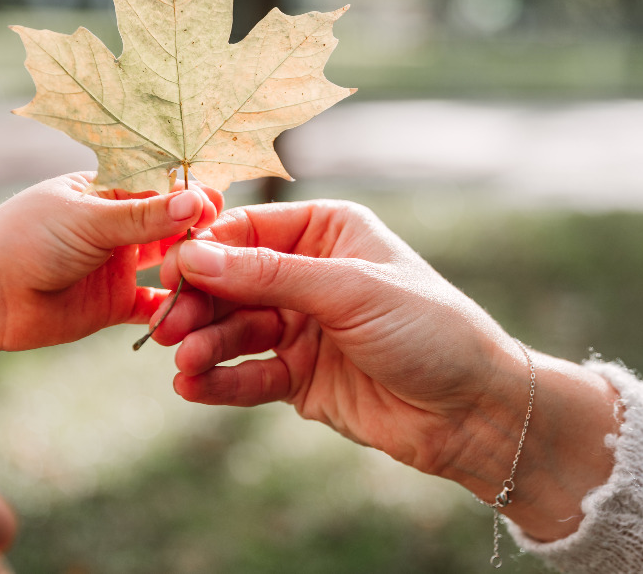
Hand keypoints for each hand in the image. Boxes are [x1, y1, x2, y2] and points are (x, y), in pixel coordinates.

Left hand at [0, 173, 222, 386]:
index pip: (166, 187)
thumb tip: (197, 202)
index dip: (193, 196)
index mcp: (111, 191)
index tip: (216, 207)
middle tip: (221, 249)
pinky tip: (189, 315)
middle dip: (199, 237)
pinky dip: (174, 311)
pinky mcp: (118, 303)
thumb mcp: (87, 220)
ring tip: (209, 283)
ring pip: (173, 267)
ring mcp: (122, 265)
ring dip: (192, 274)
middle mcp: (122, 226)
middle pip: (176, 227)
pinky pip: (157, 307)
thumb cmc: (24, 240)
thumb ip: (143, 217)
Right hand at [154, 200, 617, 540]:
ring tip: (184, 363)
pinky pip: (248, 374)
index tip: (170, 273)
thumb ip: (269, 274)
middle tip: (167, 327)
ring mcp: (303, 327)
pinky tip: (192, 387)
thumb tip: (195, 254)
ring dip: (206, 345)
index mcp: (326, 233)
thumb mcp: (349, 290)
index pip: (248, 232)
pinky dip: (220, 380)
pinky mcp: (300, 377)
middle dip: (200, 304)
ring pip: (235, 331)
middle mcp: (310, 275)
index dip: (206, 252)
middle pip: (232, 283)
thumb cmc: (429, 329)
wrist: (474, 410)